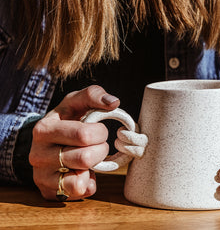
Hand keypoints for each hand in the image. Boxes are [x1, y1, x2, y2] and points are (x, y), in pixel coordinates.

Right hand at [29, 85, 119, 200]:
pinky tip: (85, 171)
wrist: (47, 140)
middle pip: (85, 158)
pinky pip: (78, 193)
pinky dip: (88, 183)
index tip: (98, 129)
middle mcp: (37, 155)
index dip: (100, 132)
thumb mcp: (75, 101)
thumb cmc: (66, 118)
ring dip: (94, 166)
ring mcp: (41, 176)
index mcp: (44, 129)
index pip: (84, 135)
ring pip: (81, 178)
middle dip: (100, 149)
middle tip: (97, 144)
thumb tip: (113, 102)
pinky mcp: (48, 192)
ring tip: (90, 155)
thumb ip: (94, 95)